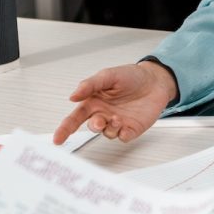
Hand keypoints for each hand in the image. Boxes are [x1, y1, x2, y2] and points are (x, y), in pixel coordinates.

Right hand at [53, 61, 177, 144]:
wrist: (155, 80)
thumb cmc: (131, 76)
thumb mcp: (108, 75)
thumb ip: (90, 85)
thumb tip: (73, 96)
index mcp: (94, 102)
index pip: (75, 118)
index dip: (65, 129)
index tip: (57, 138)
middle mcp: (104, 114)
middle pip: (92, 127)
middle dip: (94, 126)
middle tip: (99, 121)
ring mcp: (117, 122)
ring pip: (107, 133)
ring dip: (110, 128)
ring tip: (118, 117)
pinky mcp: (131, 128)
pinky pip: (123, 137)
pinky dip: (122, 134)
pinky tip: (125, 126)